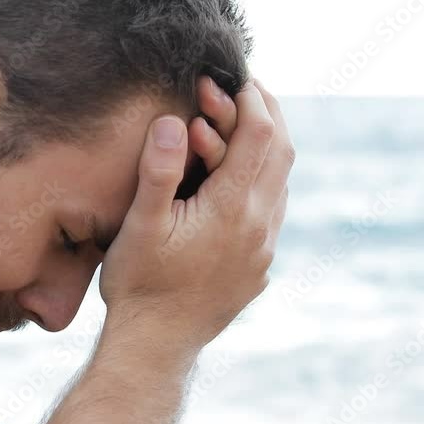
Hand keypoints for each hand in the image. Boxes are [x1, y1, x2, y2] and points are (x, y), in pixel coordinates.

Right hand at [99, 76, 293, 349]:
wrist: (155, 346)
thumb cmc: (140, 284)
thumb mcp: (140, 225)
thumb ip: (160, 170)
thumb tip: (177, 121)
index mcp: (232, 209)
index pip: (260, 134)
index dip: (250, 98)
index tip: (231, 77)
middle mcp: (259, 225)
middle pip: (282, 150)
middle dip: (266, 111)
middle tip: (243, 88)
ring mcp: (263, 248)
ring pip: (281, 180)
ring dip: (266, 145)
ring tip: (239, 123)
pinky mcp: (258, 265)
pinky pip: (273, 207)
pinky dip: (262, 176)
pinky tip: (235, 175)